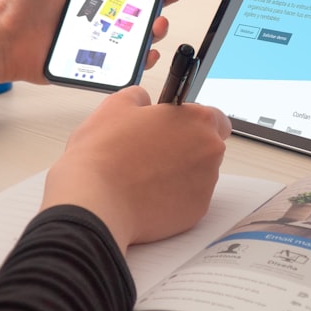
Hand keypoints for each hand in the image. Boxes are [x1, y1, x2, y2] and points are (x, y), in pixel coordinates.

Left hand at [0, 0, 188, 86]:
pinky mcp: (96, 62)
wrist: (4, 39)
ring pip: (141, 34)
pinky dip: (142, 59)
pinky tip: (147, 51)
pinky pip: (127, 62)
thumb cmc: (23, 4)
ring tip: (157, 22)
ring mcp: (102, 38)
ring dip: (157, 27)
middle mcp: (102, 14)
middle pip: (146, 4)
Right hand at [41, 86, 230, 251]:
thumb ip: (139, 97)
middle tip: (151, 152)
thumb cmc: (104, 155)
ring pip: (198, 175)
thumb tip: (143, 102)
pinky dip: (172, 198)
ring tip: (143, 175)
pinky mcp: (195, 213)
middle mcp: (209, 152)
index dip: (192, 122)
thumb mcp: (115, 106)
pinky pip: (188, 200)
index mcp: (197, 120)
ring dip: (178, 174)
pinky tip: (146, 195)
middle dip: (185, 148)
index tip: (176, 128)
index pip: (215, 117)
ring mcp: (205, 185)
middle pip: (206, 147)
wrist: (95, 202)